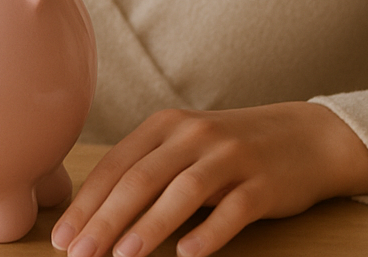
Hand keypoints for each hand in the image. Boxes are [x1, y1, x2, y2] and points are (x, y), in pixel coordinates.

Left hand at [51, 103, 367, 256]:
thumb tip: (96, 216)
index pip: (117, 165)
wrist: (305, 137)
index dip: (87, 202)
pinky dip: (208, 232)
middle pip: (141, 178)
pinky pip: (232, 210)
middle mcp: (194, 135)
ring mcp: (230, 156)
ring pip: (181, 192)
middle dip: (105, 220)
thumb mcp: (186, 147)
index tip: (62, 238)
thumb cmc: (231, 150)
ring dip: (148, 226)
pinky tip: (187, 255)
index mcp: (167, 125)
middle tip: (78, 255)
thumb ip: (147, 170)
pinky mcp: (263, 183)